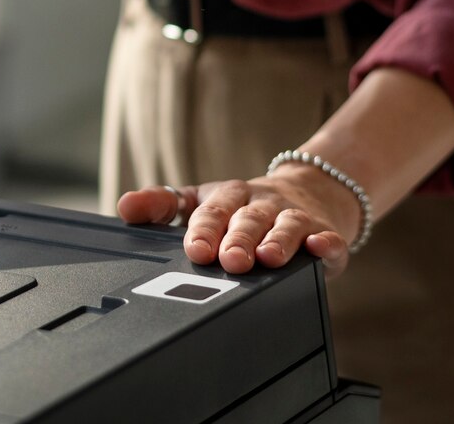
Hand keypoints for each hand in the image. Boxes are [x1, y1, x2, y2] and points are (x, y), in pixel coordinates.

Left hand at [116, 165, 362, 278]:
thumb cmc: (244, 206)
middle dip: (238, 239)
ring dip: (278, 241)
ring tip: (268, 258)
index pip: (211, 212)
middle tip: (230, 260)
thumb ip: (162, 204)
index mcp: (228, 197)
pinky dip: (326, 245)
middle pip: (248, 220)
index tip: (195, 250)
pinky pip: (328, 240)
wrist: (309, 192)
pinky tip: (320, 249)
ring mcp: (294, 217)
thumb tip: (125, 207)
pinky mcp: (324, 233)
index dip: (203, 230)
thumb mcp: (202, 199)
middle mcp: (261, 204)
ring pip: (286, 227)